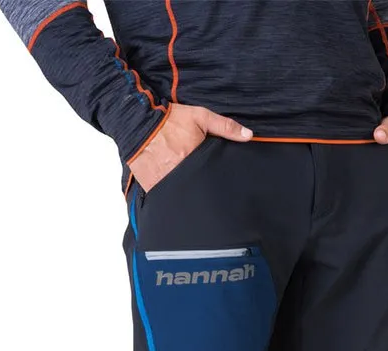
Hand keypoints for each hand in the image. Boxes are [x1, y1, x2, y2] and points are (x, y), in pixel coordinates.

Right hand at [131, 103, 252, 191]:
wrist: (138, 123)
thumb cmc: (170, 120)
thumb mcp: (200, 117)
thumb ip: (225, 126)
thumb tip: (249, 136)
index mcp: (194, 157)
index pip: (212, 175)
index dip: (216, 178)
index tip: (218, 180)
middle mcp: (180, 172)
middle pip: (198, 187)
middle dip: (202, 187)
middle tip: (203, 184)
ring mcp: (165, 181)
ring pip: (183, 194)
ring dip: (187, 192)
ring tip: (189, 188)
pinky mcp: (153, 187)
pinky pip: (165, 197)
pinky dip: (170, 195)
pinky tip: (174, 191)